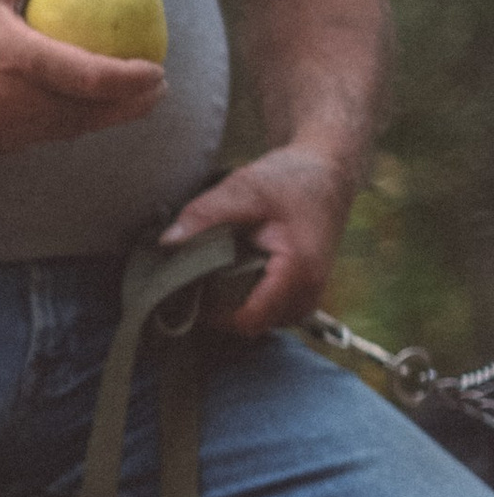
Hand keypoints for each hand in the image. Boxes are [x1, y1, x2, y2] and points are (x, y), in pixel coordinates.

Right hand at [0, 0, 169, 154]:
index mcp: (17, 59)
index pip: (91, 78)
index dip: (132, 80)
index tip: (158, 70)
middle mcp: (13, 102)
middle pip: (90, 115)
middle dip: (132, 106)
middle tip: (156, 89)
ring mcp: (1, 131)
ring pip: (68, 131)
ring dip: (102, 119)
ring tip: (127, 101)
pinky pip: (39, 137)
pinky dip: (64, 124)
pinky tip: (77, 109)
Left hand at [159, 145, 351, 332]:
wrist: (328, 172)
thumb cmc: (291, 179)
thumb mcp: (244, 188)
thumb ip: (205, 215)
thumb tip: (168, 242)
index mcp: (297, 272)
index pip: (249, 320)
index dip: (214, 314)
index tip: (191, 292)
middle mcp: (309, 292)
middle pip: (254, 324)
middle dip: (222, 309)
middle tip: (196, 280)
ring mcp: (311, 295)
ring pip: (264, 321)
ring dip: (236, 304)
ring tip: (215, 274)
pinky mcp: (306, 292)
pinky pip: (273, 310)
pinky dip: (251, 298)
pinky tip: (235, 273)